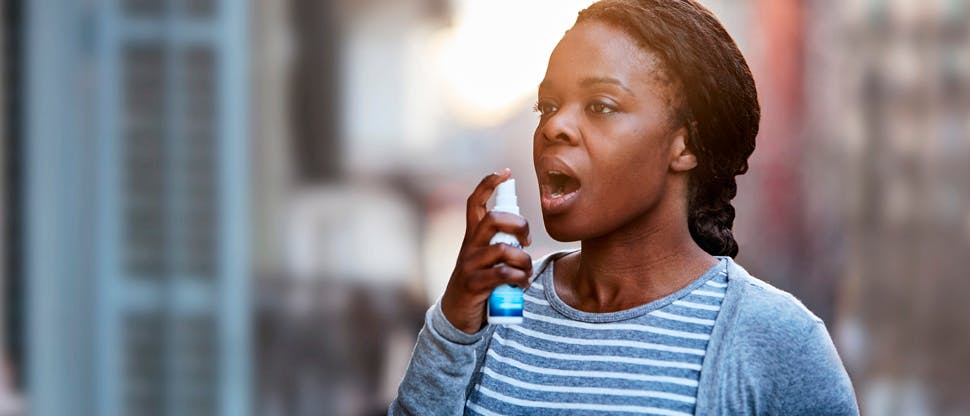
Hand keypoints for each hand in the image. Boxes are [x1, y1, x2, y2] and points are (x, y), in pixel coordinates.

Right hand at [440, 169, 532, 333]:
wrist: (457, 314)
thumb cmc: (479, 283)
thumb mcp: (486, 259)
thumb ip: (500, 246)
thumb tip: (525, 236)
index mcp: (473, 237)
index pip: (476, 202)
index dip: (489, 184)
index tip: (505, 172)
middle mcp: (470, 246)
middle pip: (494, 219)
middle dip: (518, 224)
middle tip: (527, 240)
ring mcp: (470, 265)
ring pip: (503, 250)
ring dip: (524, 261)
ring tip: (526, 273)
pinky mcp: (474, 284)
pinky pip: (502, 274)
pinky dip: (518, 279)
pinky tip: (520, 284)